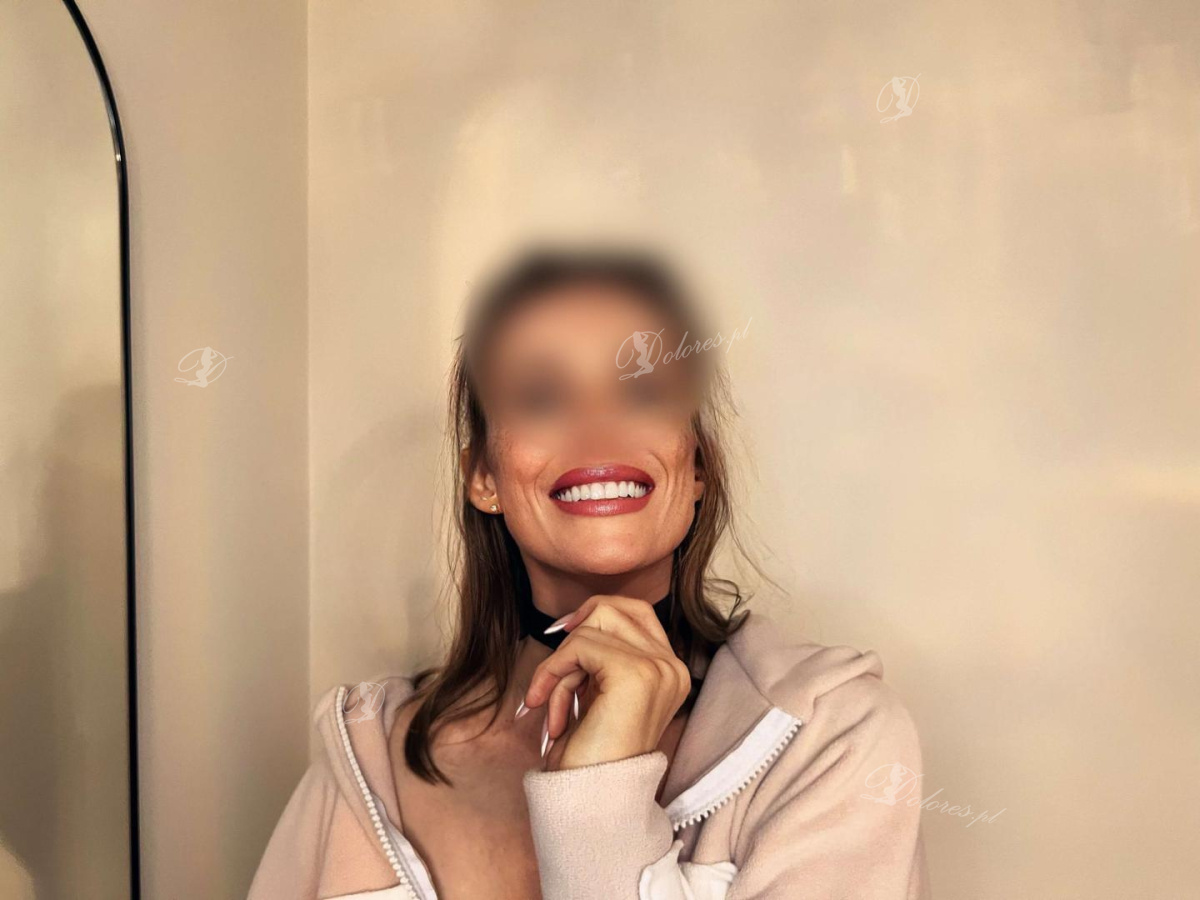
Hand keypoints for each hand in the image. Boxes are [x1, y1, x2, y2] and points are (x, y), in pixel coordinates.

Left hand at [520, 595, 690, 770]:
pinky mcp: (635, 673)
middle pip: (613, 608)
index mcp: (671, 670)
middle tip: (555, 681)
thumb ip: (601, 655)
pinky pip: (579, 645)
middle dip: (574, 639)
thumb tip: (575, 618)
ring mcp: (659, 668)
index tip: (563, 640)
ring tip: (554, 706)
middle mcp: (673, 666)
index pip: (635, 610)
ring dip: (561, 664)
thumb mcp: (600, 692)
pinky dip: (553, 673)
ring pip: (592, 625)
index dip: (594, 616)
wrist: (593, 799)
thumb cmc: (591, 753)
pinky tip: (552, 714)